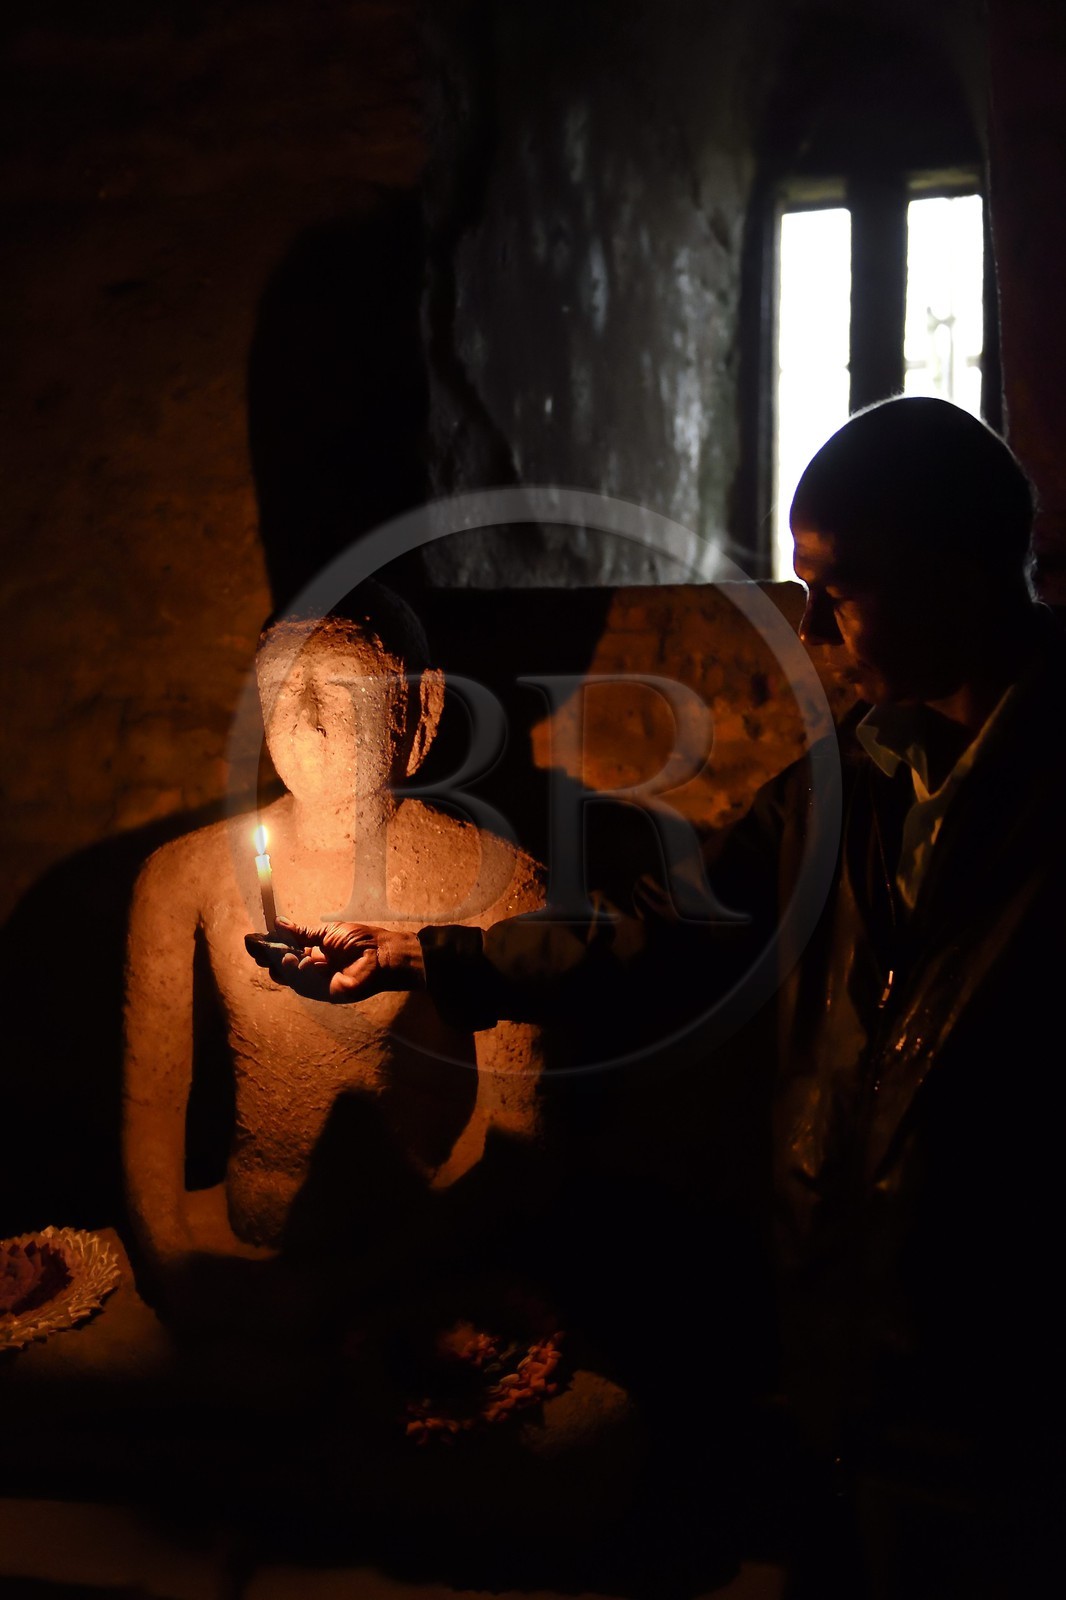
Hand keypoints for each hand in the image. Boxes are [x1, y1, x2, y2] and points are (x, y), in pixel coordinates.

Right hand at [244, 918, 424, 1002]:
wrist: (382, 953)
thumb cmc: (360, 940)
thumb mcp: (326, 932)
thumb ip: (301, 933)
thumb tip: (277, 923)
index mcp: (315, 954)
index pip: (286, 954)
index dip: (271, 950)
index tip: (255, 942)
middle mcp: (315, 970)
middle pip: (285, 970)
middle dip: (271, 962)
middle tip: (260, 954)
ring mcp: (320, 983)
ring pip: (293, 980)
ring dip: (286, 968)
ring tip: (287, 957)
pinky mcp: (327, 993)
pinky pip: (307, 987)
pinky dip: (303, 975)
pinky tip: (304, 963)